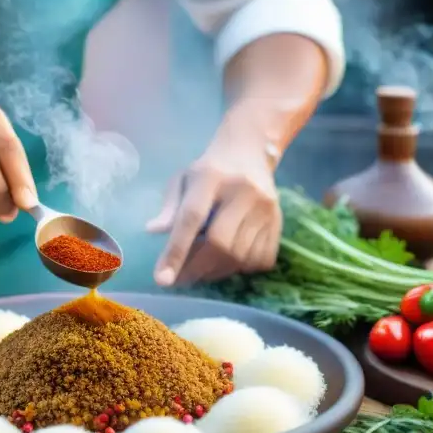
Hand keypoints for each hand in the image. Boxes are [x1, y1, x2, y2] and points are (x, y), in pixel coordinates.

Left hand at [146, 147, 280, 286]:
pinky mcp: (278, 221)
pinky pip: (260, 259)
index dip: (176, 251)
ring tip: (202, 270)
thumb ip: (169, 206)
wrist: (249, 152)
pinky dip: (241, 268)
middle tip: (181, 279)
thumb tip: (153, 231)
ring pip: (240, 256)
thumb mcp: (183, 179)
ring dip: (217, 271)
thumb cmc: (208, 170)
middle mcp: (243, 191)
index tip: (162, 279)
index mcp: (211, 176)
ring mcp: (265, 207)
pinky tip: (228, 261)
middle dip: (197, 269)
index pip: (192, 218)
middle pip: (219, 243)